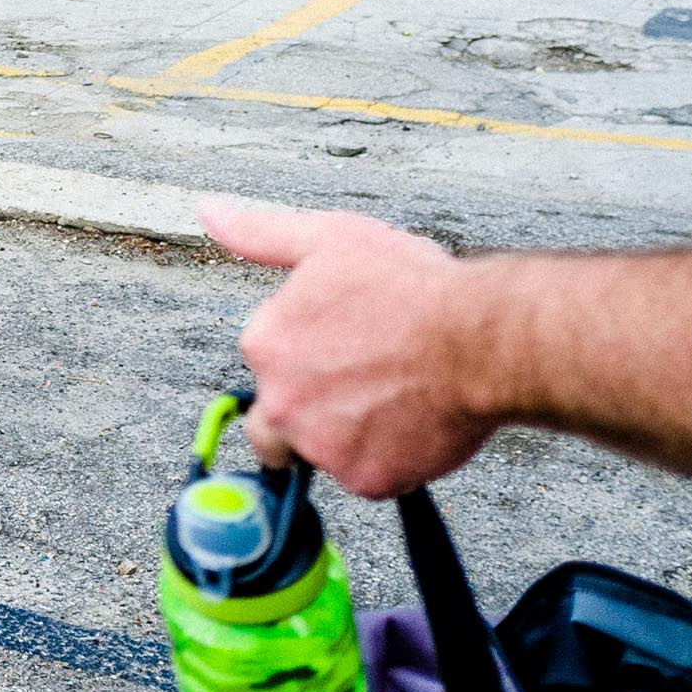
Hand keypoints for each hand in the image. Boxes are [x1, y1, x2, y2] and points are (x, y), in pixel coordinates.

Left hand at [202, 201, 495, 498]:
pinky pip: (370, 477)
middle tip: (364, 384)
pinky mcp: (365, 479)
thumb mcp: (328, 239)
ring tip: (396, 397)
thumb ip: (261, 235)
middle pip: (277, 424)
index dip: (306, 356)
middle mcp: (279, 401)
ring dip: (351, 435)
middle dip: (309, 411)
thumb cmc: (412, 287)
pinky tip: (415, 423)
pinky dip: (390, 459)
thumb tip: (211, 212)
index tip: (344, 345)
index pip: (268, 365)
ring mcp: (320, 446)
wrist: (480, 339)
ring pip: (325, 451)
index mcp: (264, 345)